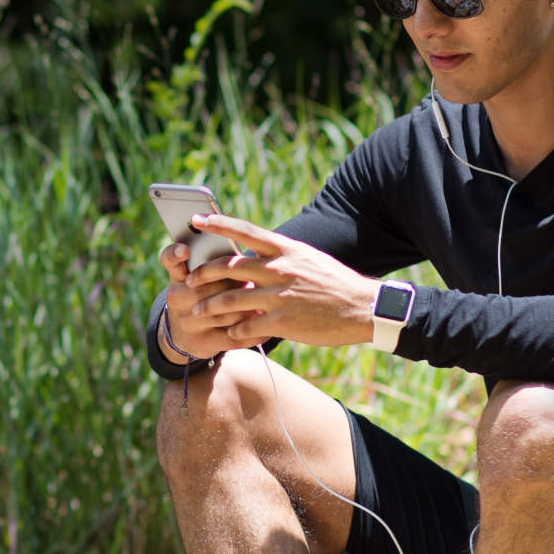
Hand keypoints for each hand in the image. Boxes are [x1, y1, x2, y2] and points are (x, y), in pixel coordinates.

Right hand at [157, 239, 267, 362]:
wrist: (186, 334)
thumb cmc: (203, 294)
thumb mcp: (198, 277)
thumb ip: (214, 264)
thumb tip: (244, 256)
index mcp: (178, 277)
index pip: (170, 261)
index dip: (175, 254)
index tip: (185, 250)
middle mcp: (178, 298)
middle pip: (205, 288)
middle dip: (232, 282)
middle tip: (254, 278)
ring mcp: (189, 323)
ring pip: (222, 313)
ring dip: (246, 307)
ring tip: (264, 300)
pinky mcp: (204, 342)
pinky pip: (232, 337)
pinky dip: (252, 331)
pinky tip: (267, 325)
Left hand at [185, 214, 379, 347]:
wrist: (363, 309)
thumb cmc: (336, 284)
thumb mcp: (309, 260)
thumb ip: (281, 258)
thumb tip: (256, 256)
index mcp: (287, 250)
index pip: (245, 231)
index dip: (218, 224)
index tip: (196, 220)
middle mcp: (280, 269)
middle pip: (229, 268)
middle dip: (203, 274)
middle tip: (189, 280)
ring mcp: (280, 296)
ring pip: (231, 300)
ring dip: (209, 306)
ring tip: (196, 311)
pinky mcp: (283, 322)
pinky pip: (247, 327)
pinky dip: (234, 331)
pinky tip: (229, 333)